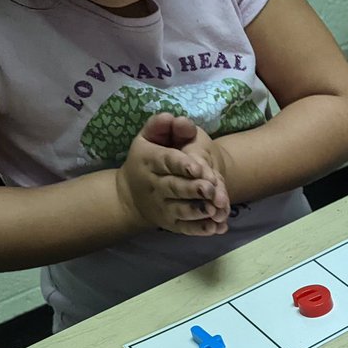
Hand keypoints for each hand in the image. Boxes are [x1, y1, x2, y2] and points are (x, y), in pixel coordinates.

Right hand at [115, 113, 228, 235]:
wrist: (130, 194)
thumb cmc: (146, 159)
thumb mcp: (149, 138)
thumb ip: (162, 127)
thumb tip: (174, 117)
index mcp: (149, 161)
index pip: (165, 161)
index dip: (181, 164)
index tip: (198, 167)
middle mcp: (154, 186)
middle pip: (175, 187)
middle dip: (193, 189)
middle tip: (211, 189)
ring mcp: (163, 207)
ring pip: (181, 210)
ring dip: (199, 211)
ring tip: (216, 210)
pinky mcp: (171, 223)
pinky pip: (186, 228)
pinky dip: (201, 229)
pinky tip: (218, 227)